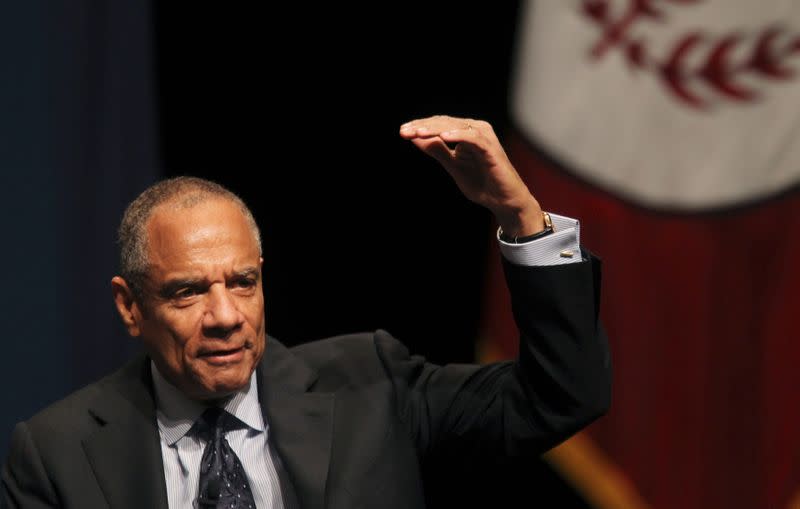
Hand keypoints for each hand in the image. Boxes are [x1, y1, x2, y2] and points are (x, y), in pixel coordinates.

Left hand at [399, 115, 543, 236]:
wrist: (504, 201)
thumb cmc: (482, 183)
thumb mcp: (453, 166)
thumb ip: (438, 151)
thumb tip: (416, 138)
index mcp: (465, 133)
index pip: (439, 124)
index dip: (420, 127)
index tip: (402, 132)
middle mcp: (475, 130)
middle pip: (444, 123)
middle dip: (422, 127)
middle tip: (404, 131)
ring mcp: (484, 137)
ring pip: (456, 127)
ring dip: (435, 129)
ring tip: (417, 133)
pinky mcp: (491, 148)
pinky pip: (473, 138)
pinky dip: (458, 136)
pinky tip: (443, 137)